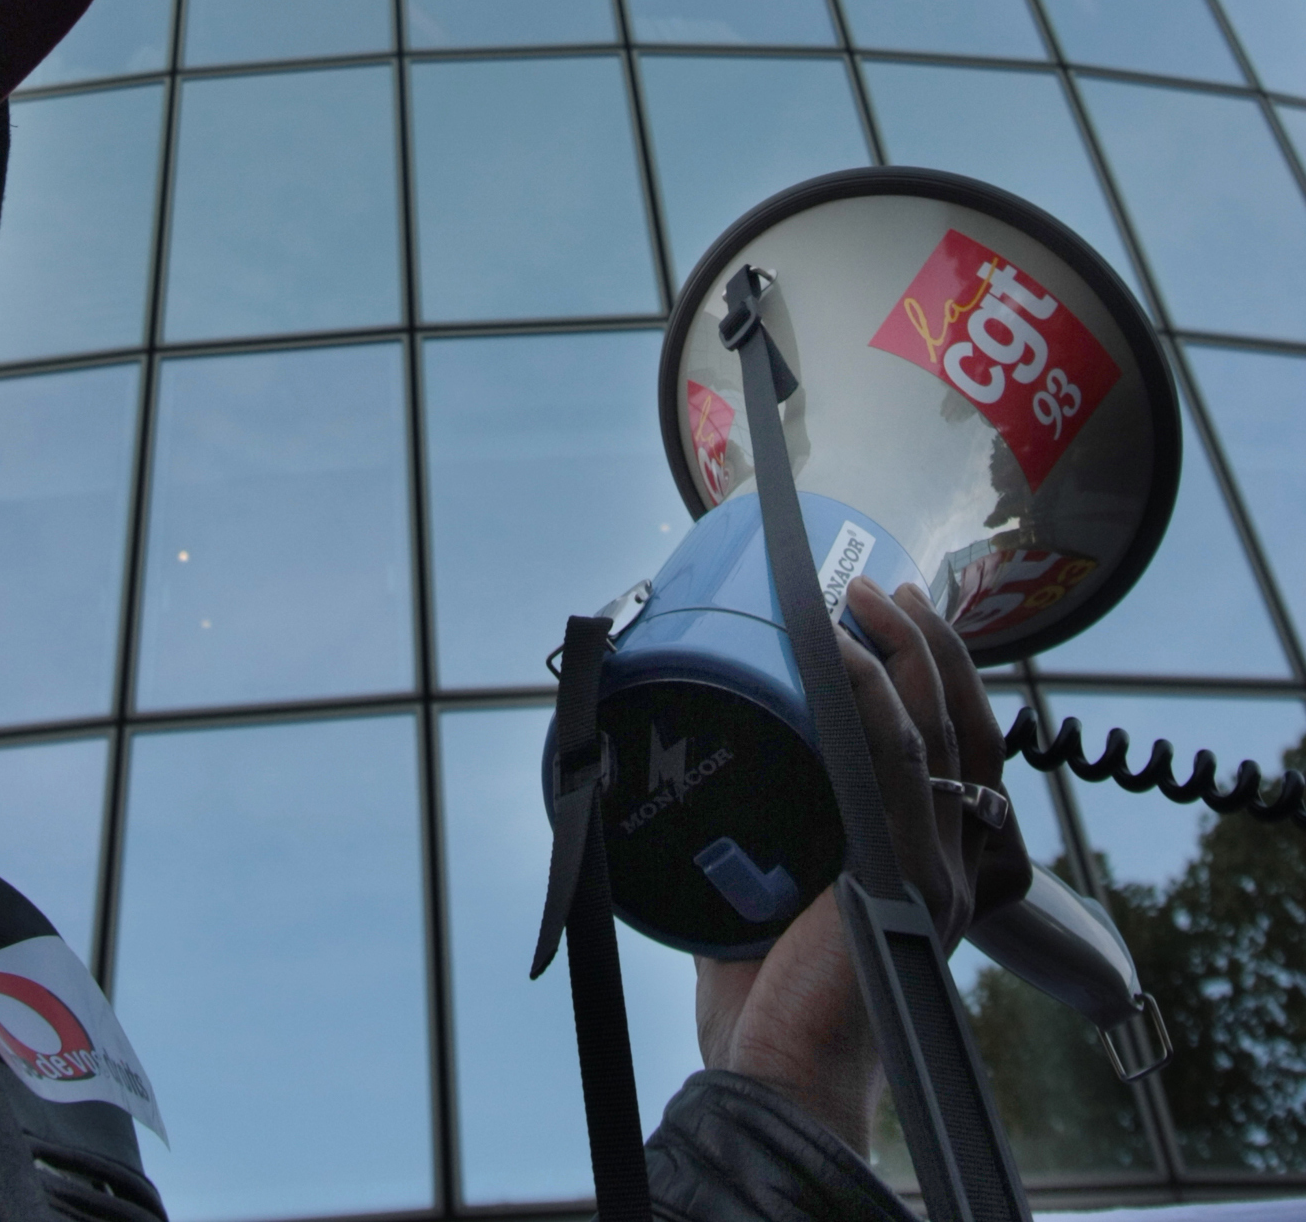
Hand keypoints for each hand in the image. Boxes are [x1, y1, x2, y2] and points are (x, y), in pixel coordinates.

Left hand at [692, 579, 1030, 1156]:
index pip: (970, 749)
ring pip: (939, 731)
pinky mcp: (900, 880)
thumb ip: (761, 822)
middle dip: (934, 644)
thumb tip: (695, 745)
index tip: (908, 612)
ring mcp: (934, 873)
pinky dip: (873, 698)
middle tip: (890, 587)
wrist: (778, 1078)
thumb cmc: (764, 996)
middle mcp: (953, 865)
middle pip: (970, 726)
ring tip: (864, 595)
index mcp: (936, 864)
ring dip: (904, 650)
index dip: (948, 673)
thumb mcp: (776, 885)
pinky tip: (842, 653)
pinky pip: (898, 766)